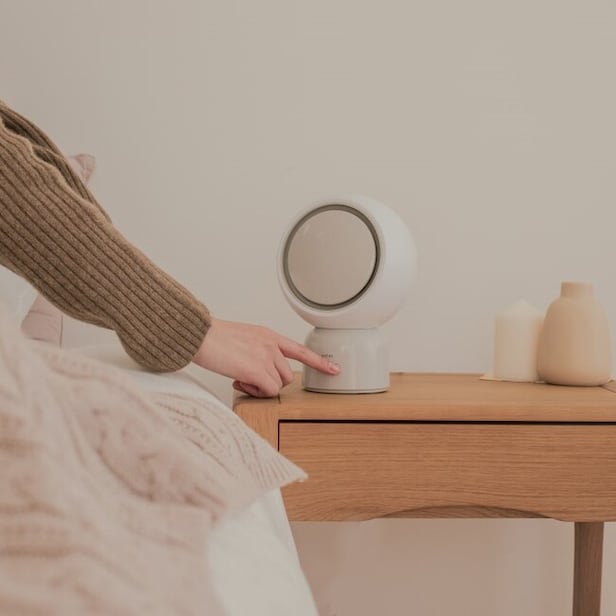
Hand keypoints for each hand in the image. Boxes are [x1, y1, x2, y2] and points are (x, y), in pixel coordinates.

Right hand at [192, 318, 339, 396]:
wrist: (200, 335)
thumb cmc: (214, 339)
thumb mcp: (243, 339)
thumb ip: (258, 351)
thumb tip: (259, 373)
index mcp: (269, 336)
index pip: (300, 350)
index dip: (319, 361)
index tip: (334, 370)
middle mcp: (271, 345)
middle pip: (287, 375)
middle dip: (270, 382)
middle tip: (248, 379)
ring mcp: (266, 356)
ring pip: (278, 384)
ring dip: (261, 387)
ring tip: (242, 379)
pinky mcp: (257, 369)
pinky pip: (268, 391)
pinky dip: (256, 392)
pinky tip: (240, 383)